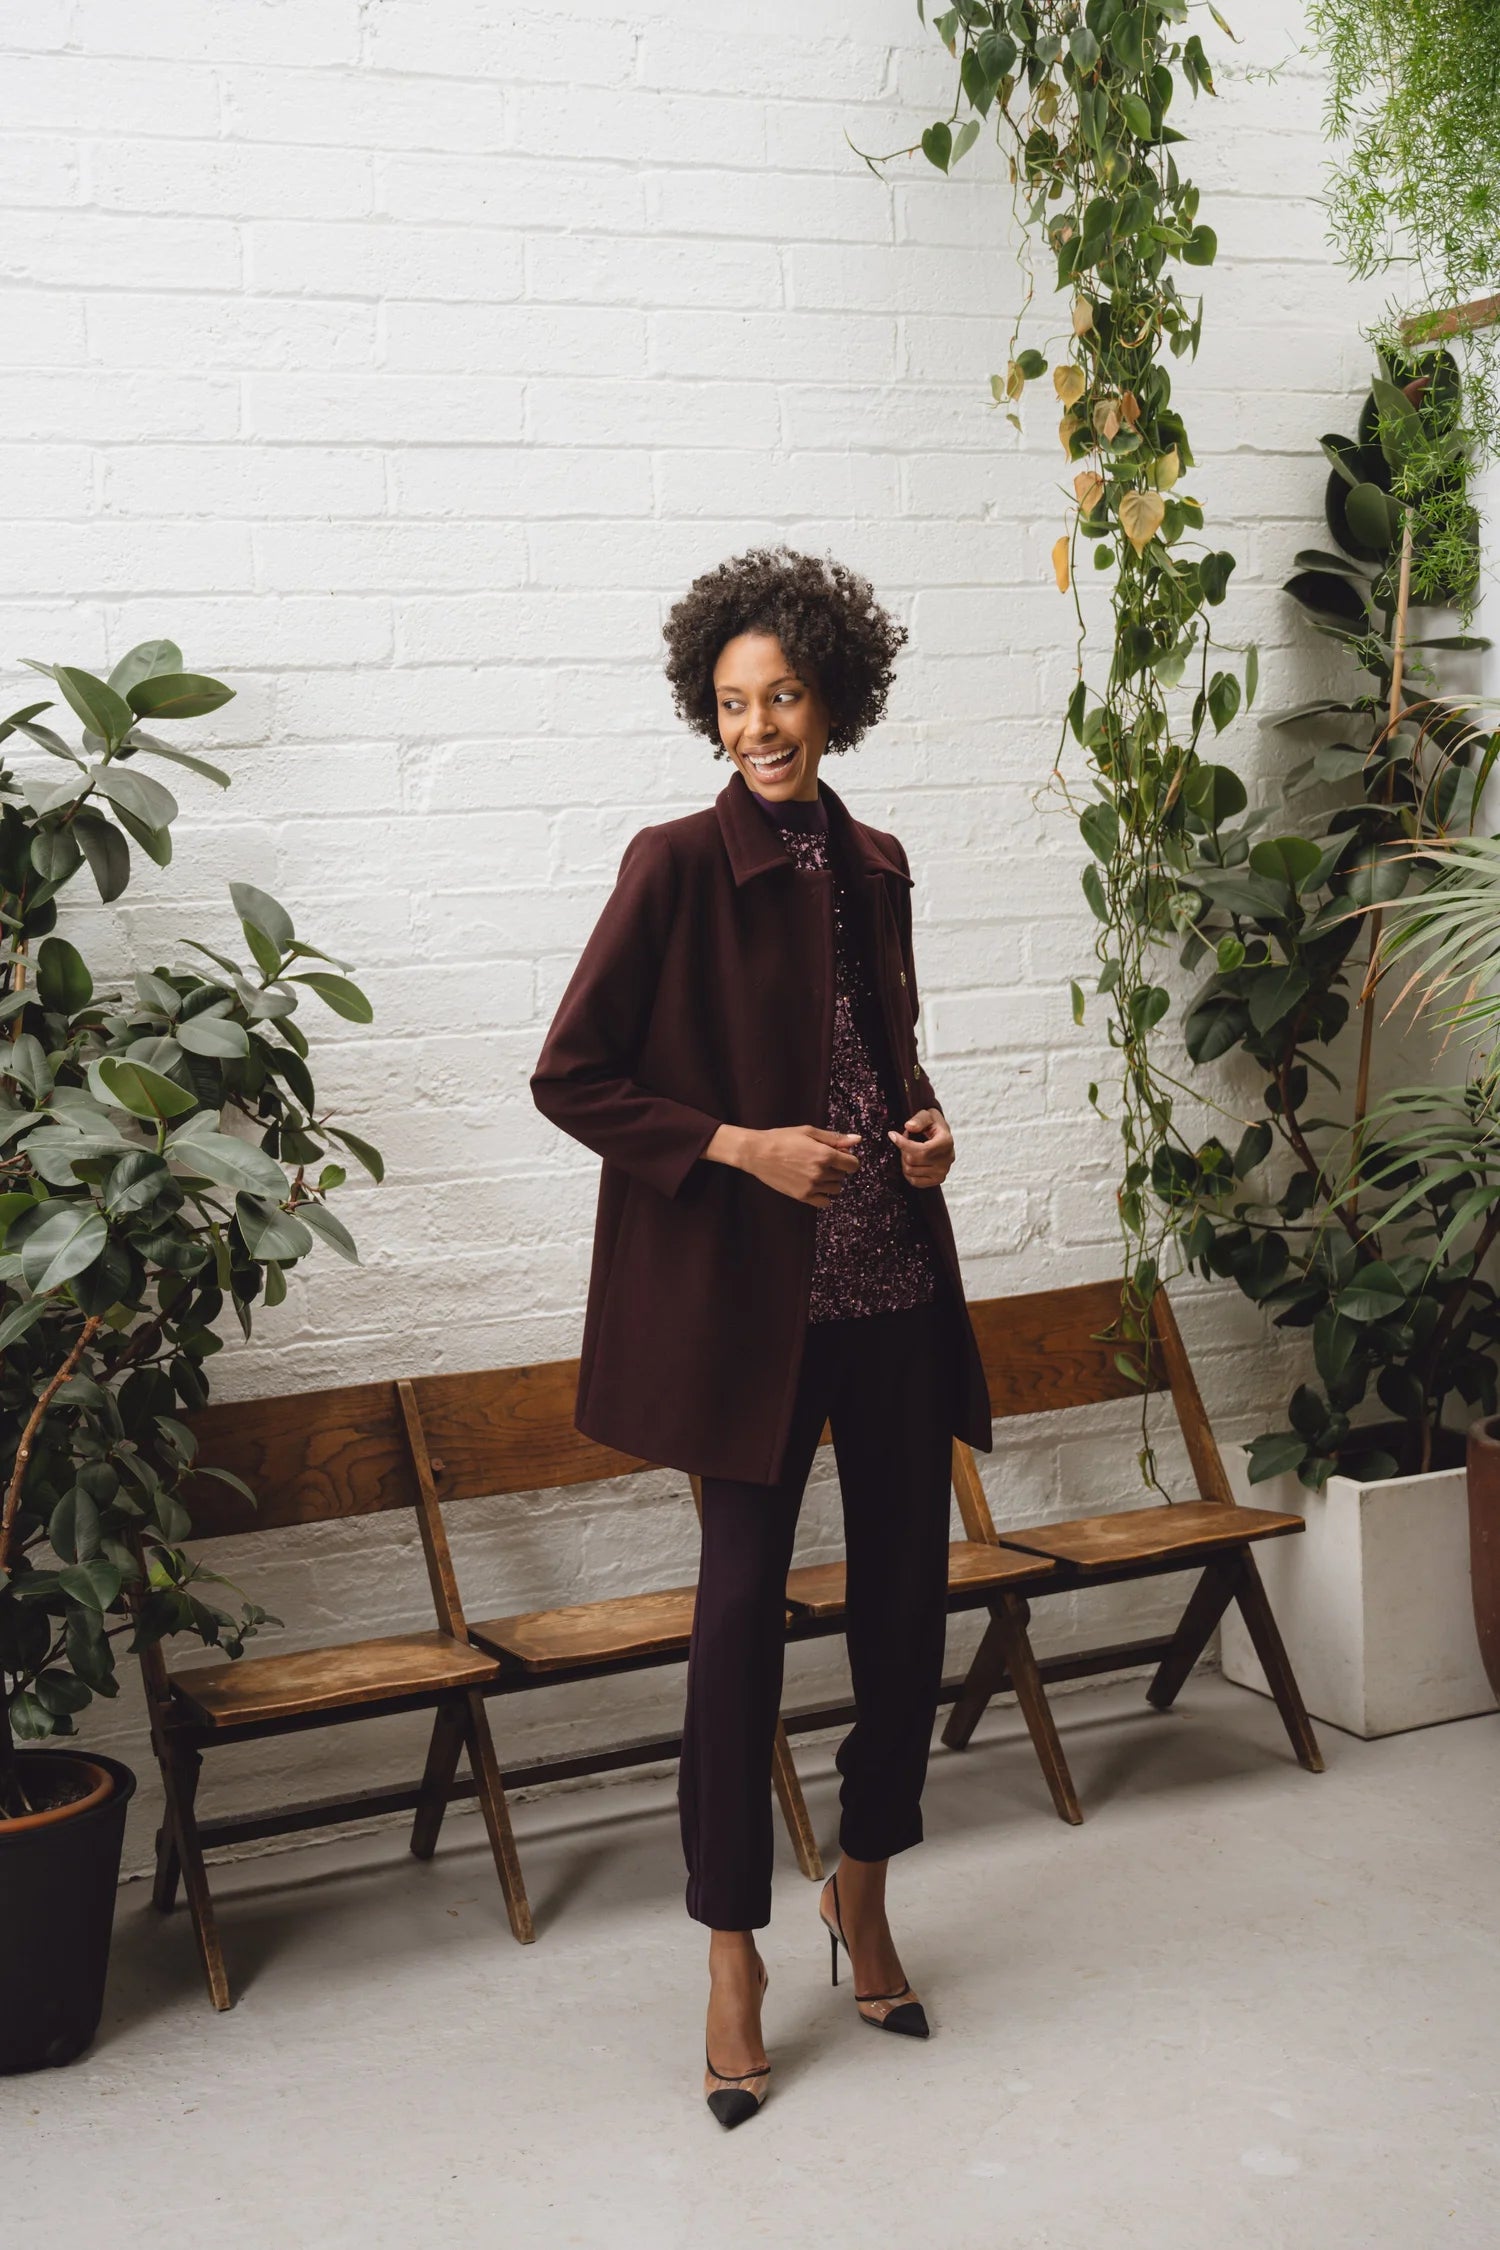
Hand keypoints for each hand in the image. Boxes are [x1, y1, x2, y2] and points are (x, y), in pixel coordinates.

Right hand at [713, 1124, 861, 1207]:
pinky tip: (814, 1186)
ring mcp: (812, 1187)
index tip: (838, 1156)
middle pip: (843, 1176)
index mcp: (825, 1155)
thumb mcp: (809, 1132)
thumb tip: (857, 1140)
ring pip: (835, 1189)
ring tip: (814, 1172)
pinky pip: (824, 1202)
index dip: (848, 1159)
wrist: (757, 1153)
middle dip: (836, 1168)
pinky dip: (823, 1195)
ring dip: (830, 1181)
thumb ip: (834, 1138)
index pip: (853, 1164)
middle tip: (819, 1161)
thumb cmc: (782, 1138)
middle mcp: (821, 1173)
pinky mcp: (802, 1196)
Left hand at [888, 1108, 953, 1187]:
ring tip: (910, 1150)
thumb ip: (919, 1120)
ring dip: (905, 1160)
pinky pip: (915, 1182)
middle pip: (912, 1160)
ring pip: (910, 1171)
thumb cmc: (933, 1125)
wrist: (942, 1136)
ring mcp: (942, 1172)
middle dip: (903, 1150)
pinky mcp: (937, 1180)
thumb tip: (909, 1127)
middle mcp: (947, 1160)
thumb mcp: (927, 1115)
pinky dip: (908, 1172)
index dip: (902, 1143)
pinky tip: (912, 1162)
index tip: (892, 1134)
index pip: (920, 1150)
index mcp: (946, 1142)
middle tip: (905, 1141)